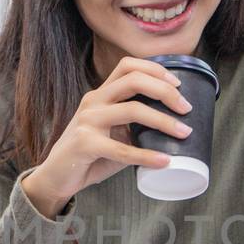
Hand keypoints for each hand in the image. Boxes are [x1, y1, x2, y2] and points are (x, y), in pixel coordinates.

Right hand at [20, 57, 193, 217]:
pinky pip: (122, 149)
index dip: (155, 69)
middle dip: (165, 91)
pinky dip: (147, 156)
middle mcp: (93, 102)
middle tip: (186, 109)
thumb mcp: (113, 133)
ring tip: (184, 133)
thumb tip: (174, 127)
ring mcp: (87, 121)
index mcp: (101, 94)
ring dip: (163, 121)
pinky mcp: (84, 144)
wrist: (56, 177)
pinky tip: (164, 161)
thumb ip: (135, 125)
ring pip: (132, 110)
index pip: (128, 66)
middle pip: (133, 80)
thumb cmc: (90, 155)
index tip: (178, 85)